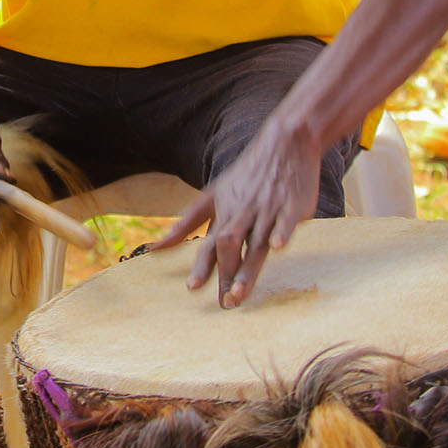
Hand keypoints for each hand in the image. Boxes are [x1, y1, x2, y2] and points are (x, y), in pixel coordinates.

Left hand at [152, 121, 322, 307]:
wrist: (283, 144)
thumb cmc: (245, 176)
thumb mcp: (212, 195)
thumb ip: (185, 223)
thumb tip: (155, 247)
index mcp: (224, 212)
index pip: (209, 244)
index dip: (202, 266)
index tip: (192, 289)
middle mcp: (243, 214)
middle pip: (230, 247)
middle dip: (227, 275)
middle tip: (225, 304)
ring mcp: (267, 210)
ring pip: (255, 243)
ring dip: (248, 269)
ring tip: (240, 294)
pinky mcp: (293, 206)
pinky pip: (285, 221)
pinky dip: (280, 233)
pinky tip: (277, 247)